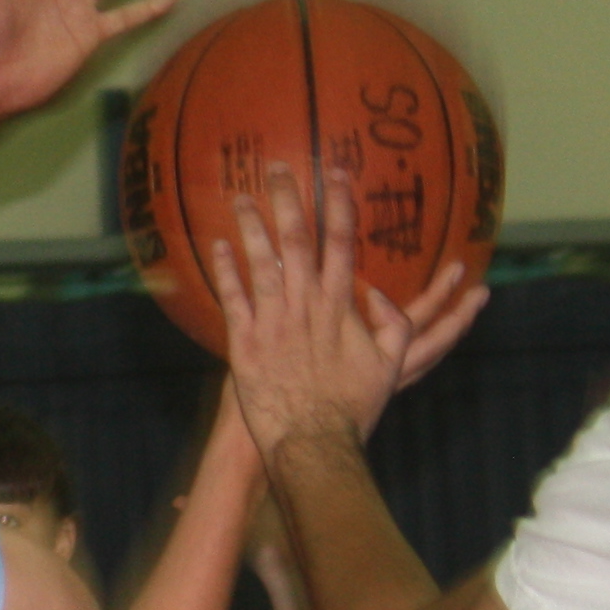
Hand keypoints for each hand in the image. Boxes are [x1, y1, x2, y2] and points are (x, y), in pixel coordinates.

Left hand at [205, 168, 485, 455]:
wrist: (313, 442)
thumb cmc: (353, 407)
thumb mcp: (390, 365)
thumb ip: (392, 326)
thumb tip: (381, 293)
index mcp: (340, 306)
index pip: (341, 243)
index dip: (338, 206)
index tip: (336, 173)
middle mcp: (305, 305)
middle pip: (297, 241)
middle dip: (289, 200)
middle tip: (277, 167)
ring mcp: (272, 322)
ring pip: (259, 263)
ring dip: (250, 226)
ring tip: (240, 196)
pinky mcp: (244, 343)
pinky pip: (232, 298)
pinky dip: (225, 269)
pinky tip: (217, 245)